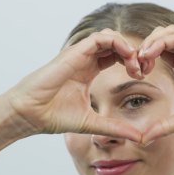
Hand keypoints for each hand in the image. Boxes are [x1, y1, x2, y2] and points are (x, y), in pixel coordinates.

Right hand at [4, 29, 143, 141]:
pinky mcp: (74, 53)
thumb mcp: (93, 123)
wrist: (30, 114)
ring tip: (135, 64)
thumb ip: (115, 128)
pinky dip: (117, 42)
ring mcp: (79, 54)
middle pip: (116, 44)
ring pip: (109, 36)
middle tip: (143, 69)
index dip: (132, 62)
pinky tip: (127, 57)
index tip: (142, 76)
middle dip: (134, 53)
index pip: (116, 56)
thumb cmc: (53, 116)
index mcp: (88, 71)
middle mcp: (84, 60)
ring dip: (128, 46)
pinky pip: (100, 38)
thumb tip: (139, 138)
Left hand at [137, 25, 173, 143]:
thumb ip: (164, 126)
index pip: (157, 52)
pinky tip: (151, 56)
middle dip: (142, 48)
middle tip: (135, 67)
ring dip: (150, 43)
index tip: (134, 75)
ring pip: (167, 32)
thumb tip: (143, 139)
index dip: (142, 59)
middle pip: (159, 37)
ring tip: (141, 60)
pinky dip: (162, 42)